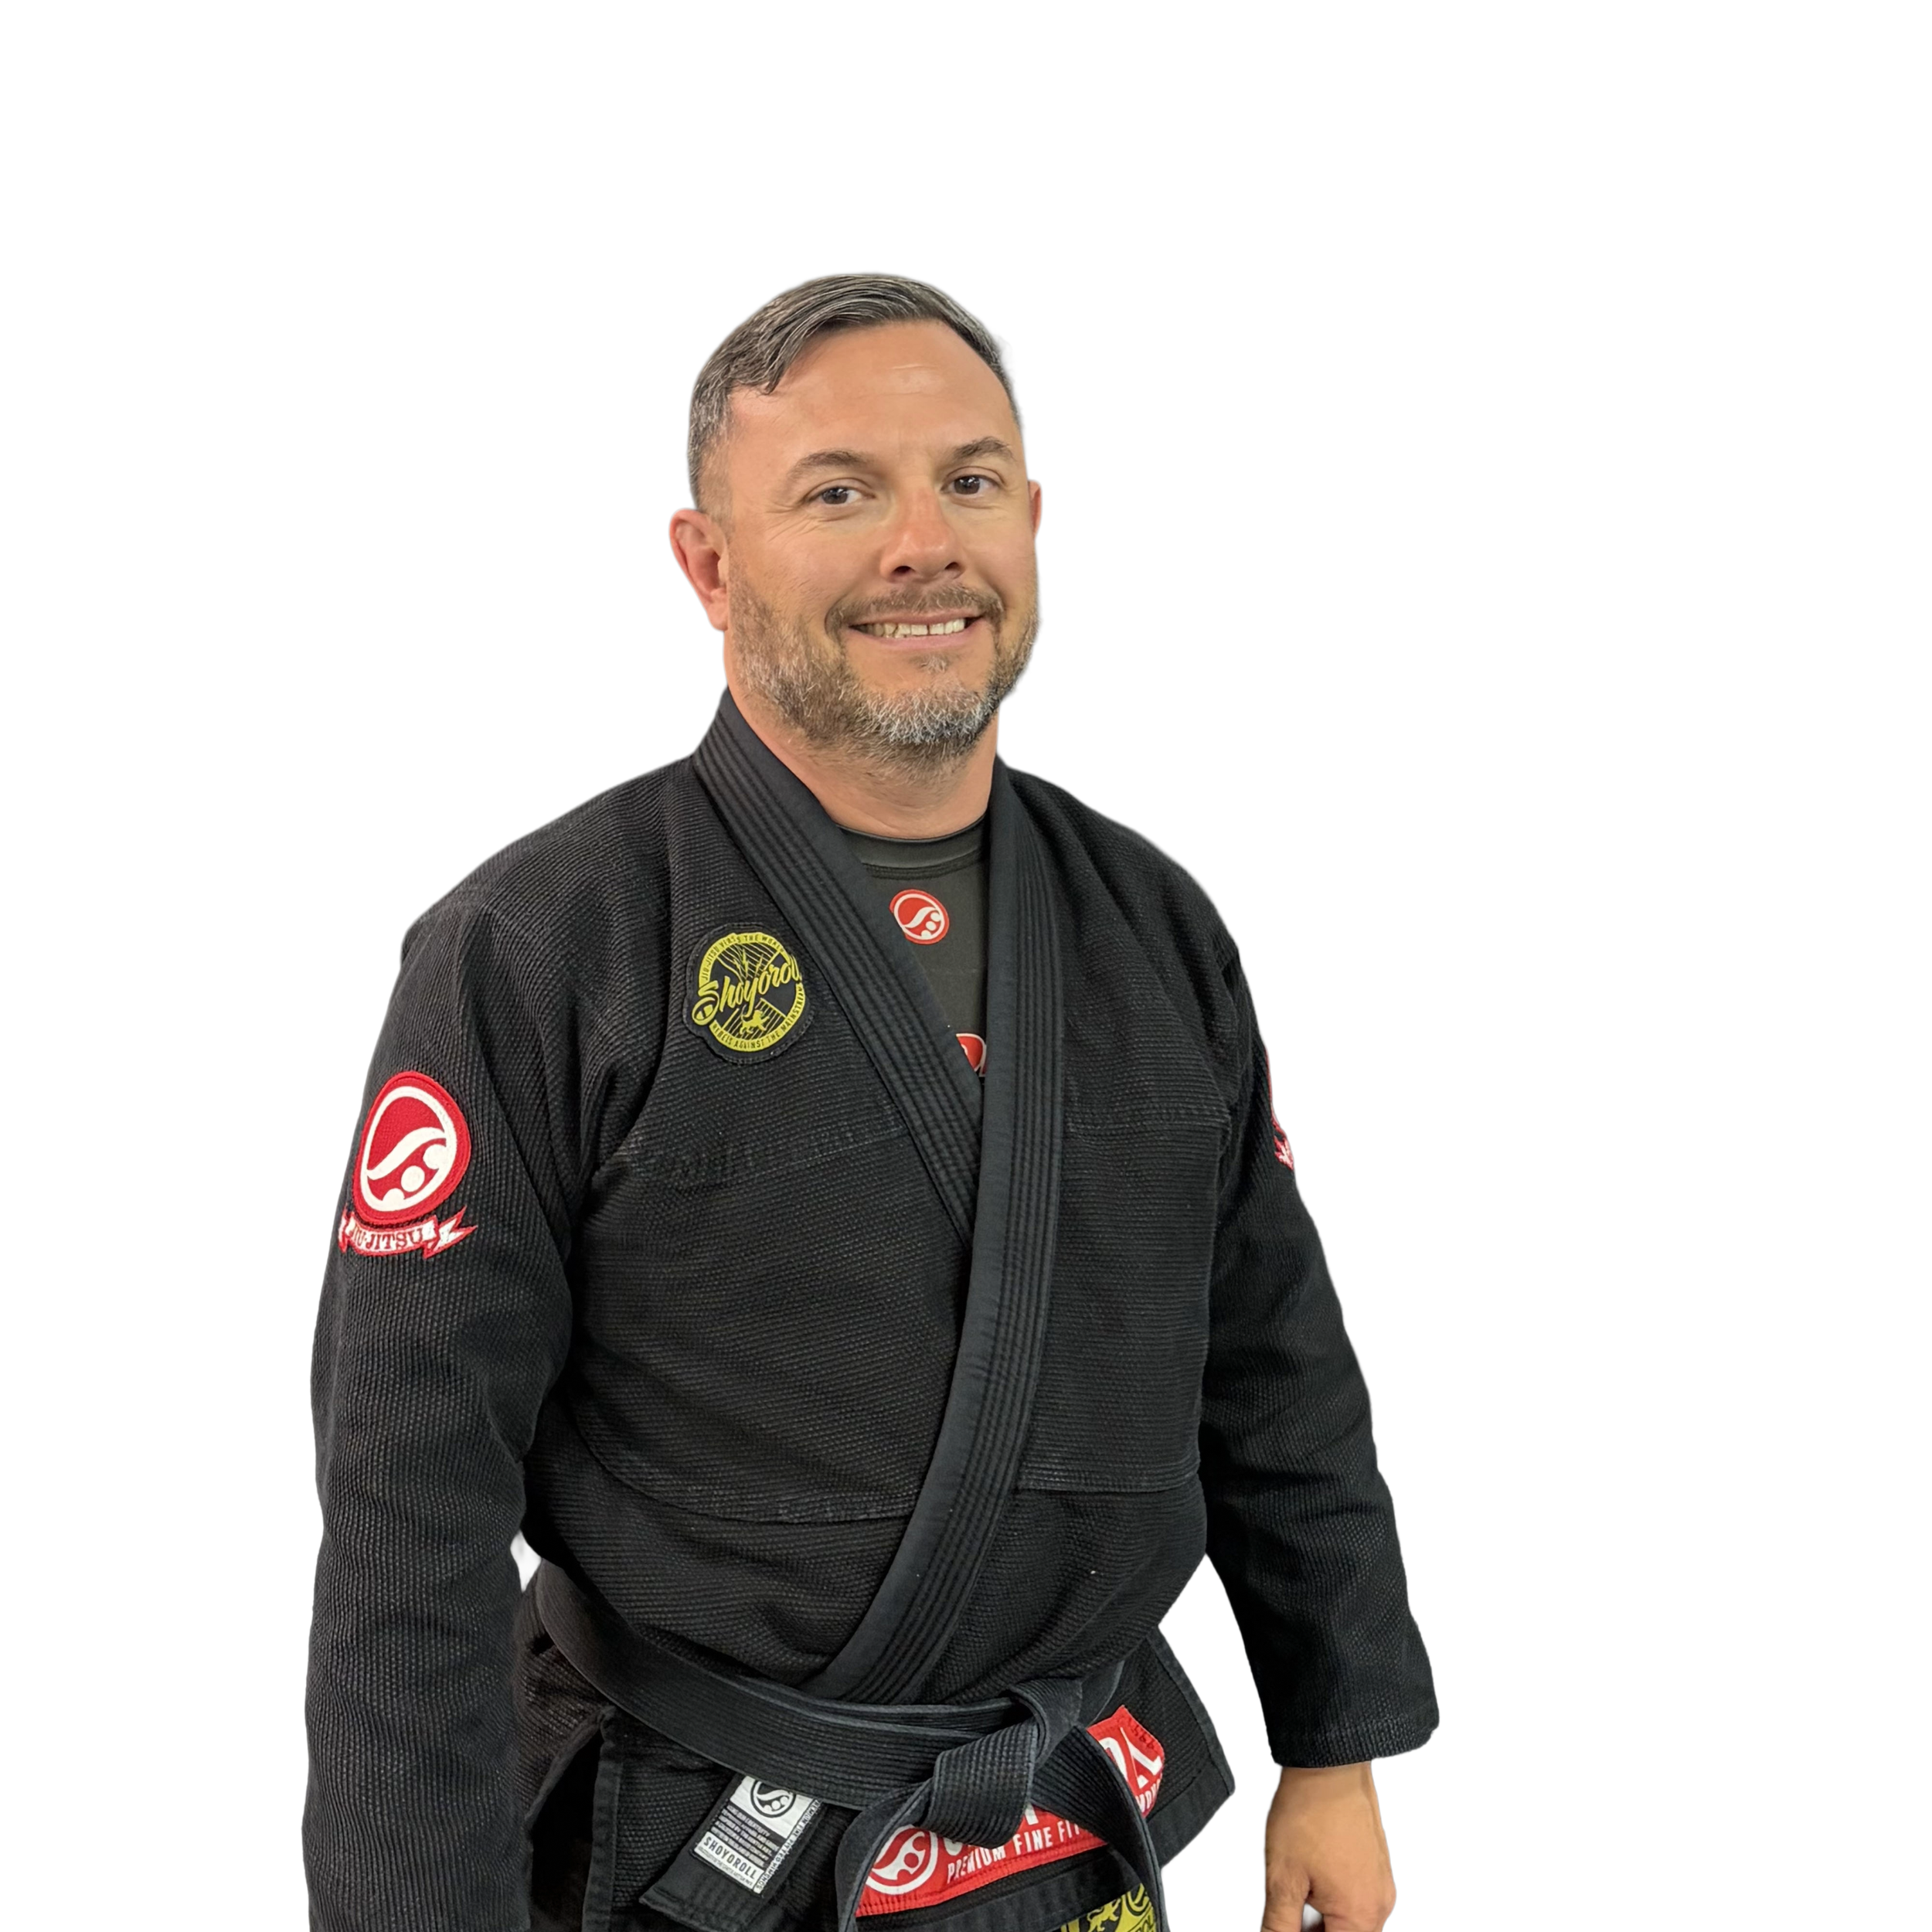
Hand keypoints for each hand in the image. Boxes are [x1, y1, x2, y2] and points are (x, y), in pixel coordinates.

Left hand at [1260, 1762, 1395, 1931]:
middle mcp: (1379, 1904)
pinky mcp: (1377, 1867)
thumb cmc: (1311, 1810)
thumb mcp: (1283, 1879)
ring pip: (1351, 1922)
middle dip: (1315, 1931)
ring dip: (1324, 1921)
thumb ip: (1279, 1925)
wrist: (1330, 1765)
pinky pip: (1358, 1899)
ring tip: (1296, 1896)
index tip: (1288, 1925)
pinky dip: (1335, 1902)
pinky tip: (1310, 1882)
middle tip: (1289, 1915)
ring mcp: (1381, 1884)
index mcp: (1360, 1916)